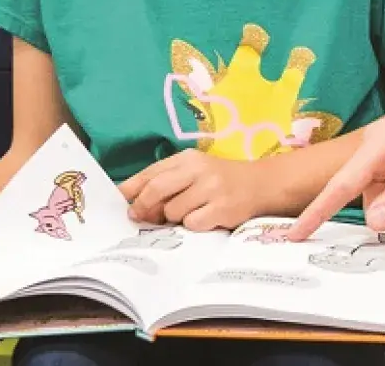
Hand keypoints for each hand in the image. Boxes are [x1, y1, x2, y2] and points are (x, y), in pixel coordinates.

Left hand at [121, 149, 269, 230]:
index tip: (121, 203)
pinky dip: (194, 226)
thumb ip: (165, 181)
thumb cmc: (222, 180)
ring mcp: (212, 188)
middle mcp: (199, 169)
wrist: (263, 185)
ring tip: (190, 213)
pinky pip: (192, 224)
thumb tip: (131, 203)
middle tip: (142, 218)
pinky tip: (206, 219)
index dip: (131, 190)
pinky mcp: (222, 208)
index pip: (150, 173)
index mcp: (187, 158)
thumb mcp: (194, 172)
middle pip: (156, 190)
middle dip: (144, 207)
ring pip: (172, 211)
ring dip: (175, 219)